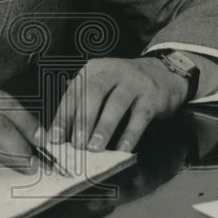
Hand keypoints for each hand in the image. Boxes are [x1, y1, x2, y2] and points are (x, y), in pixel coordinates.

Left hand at [47, 57, 187, 152]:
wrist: (163, 73)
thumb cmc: (123, 85)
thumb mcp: (100, 84)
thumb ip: (82, 102)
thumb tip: (61, 133)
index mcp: (93, 69)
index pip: (74, 93)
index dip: (63, 117)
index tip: (54, 139)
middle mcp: (112, 72)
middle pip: (93, 94)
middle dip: (83, 120)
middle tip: (76, 145)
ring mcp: (134, 82)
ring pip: (116, 104)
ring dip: (104, 128)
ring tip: (94, 148)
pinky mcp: (152, 96)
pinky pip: (140, 116)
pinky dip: (130, 133)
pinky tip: (122, 148)